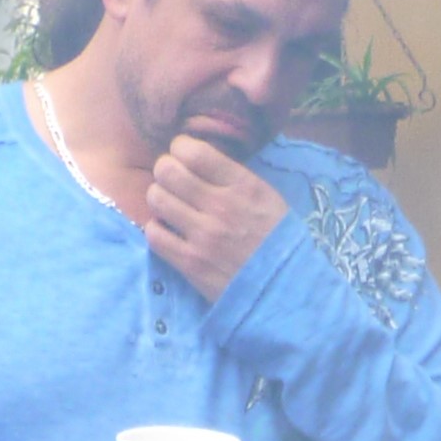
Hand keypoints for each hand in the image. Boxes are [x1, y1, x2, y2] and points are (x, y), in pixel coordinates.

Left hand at [141, 132, 285, 298]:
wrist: (287, 290)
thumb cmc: (278, 242)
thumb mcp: (269, 199)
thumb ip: (235, 179)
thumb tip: (200, 162)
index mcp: (243, 185)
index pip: (194, 151)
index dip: (180, 149)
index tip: (183, 158)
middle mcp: (221, 206)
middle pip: (167, 171)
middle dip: (164, 171)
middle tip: (171, 182)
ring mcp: (203, 236)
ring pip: (156, 199)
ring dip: (159, 199)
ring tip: (169, 207)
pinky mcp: (191, 263)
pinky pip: (154, 234)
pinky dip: (157, 229)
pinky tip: (168, 232)